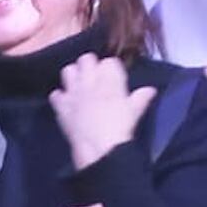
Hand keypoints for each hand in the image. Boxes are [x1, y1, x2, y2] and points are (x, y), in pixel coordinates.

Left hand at [48, 55, 152, 169]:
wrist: (100, 147)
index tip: (113, 77)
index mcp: (110, 79)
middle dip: (90, 65)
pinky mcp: (62, 106)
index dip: (110, 68)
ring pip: (68, 70)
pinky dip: (60, 97)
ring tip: (79, 85)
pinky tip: (66, 103)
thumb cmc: (122, 127)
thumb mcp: (134, 112)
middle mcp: (89, 81)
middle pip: (86, 59)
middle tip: (94, 77)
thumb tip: (150, 90)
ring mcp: (73, 92)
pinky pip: (55, 94)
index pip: (109, 61)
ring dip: (73, 76)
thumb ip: (141, 98)